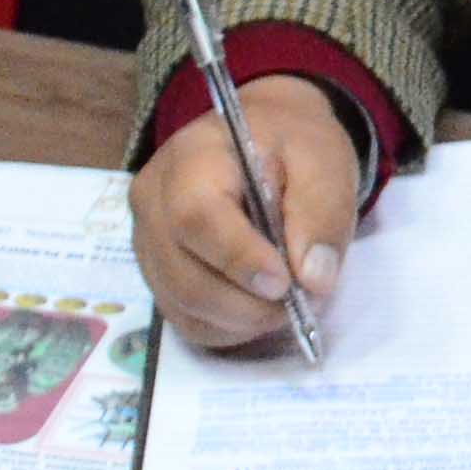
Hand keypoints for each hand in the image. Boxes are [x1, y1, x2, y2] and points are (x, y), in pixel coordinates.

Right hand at [137, 77, 362, 354]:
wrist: (263, 142)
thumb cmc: (291, 146)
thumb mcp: (323, 161)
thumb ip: (321, 213)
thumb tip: (313, 279)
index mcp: (191, 158)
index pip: (196, 217)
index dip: (239, 259)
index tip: (285, 283)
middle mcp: (153, 202)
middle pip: (185, 276)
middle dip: (250, 305)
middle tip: (302, 300)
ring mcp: (148, 243)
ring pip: (184, 306)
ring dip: (244, 320)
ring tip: (287, 302)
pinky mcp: (157, 275)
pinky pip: (185, 320)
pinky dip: (229, 328)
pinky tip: (259, 307)